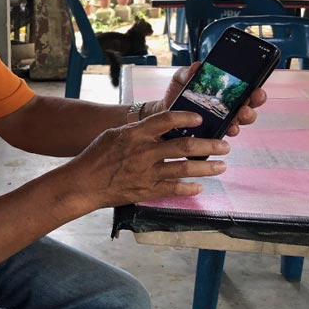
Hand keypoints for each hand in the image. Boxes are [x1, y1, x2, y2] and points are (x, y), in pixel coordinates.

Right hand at [67, 110, 229, 208]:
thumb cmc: (96, 156)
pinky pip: (173, 189)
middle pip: (184, 146)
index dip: (186, 118)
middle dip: (209, 145)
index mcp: (135, 134)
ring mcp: (147, 173)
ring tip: (222, 166)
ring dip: (207, 167)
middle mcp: (144, 152)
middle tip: (224, 145)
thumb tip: (160, 126)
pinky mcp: (147, 191)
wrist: (84, 183)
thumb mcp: (115, 134)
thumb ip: (138, 131)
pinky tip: (200, 186)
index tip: (200, 118)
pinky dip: (189, 188)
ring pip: (184, 169)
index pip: (166, 120)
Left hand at [157, 63, 266, 136]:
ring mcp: (221, 122)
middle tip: (253, 98)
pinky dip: (229, 132)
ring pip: (241, 121)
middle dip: (254, 102)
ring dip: (245, 117)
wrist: (164, 111)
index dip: (255, 88)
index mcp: (224, 92)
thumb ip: (188, 72)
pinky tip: (228, 128)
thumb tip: (196, 67)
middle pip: (249, 106)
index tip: (257, 86)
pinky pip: (224, 134)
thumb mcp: (181, 78)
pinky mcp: (211, 134)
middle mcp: (227, 108)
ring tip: (241, 113)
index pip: (246, 89)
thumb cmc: (177, 93)